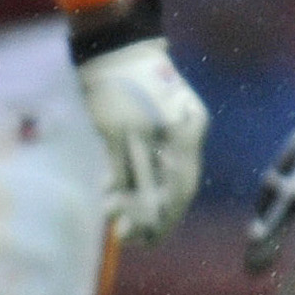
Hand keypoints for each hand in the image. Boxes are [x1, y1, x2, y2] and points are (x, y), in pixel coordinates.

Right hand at [72, 34, 206, 242]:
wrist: (120, 53)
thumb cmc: (155, 83)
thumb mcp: (186, 107)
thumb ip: (187, 141)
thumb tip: (176, 181)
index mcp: (187, 132)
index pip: (185, 182)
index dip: (174, 212)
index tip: (161, 231)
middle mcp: (166, 135)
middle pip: (163, 187)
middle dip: (154, 220)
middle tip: (142, 241)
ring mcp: (138, 133)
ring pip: (136, 182)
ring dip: (129, 211)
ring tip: (122, 231)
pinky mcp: (113, 129)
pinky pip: (115, 167)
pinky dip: (113, 187)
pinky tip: (107, 201)